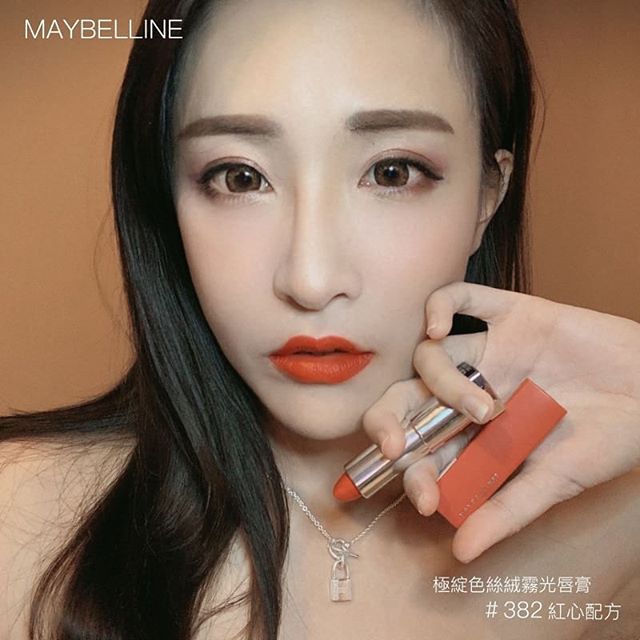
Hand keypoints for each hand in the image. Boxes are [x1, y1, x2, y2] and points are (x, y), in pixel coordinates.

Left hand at [361, 282, 639, 561]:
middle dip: (389, 421)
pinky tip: (434, 329)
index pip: (422, 449)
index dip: (411, 472)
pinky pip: (461, 298)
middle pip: (407, 397)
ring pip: (430, 356)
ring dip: (440, 382)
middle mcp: (470, 389)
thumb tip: (460, 552)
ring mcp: (487, 350)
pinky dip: (439, 306)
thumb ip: (506, 510)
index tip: (421, 496)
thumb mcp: (555, 480)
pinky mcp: (510, 315)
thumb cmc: (609, 441)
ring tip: (482, 407)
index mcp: (474, 432)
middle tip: (394, 447)